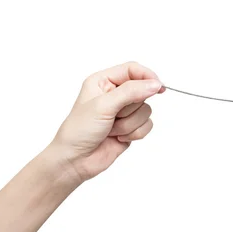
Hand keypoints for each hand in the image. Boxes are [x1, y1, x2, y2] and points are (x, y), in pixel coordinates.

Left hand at [49, 62, 164, 182]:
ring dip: (130, 123)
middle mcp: (115, 94)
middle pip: (142, 91)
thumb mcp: (104, 105)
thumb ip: (131, 92)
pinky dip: (135, 133)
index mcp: (104, 81)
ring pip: (146, 110)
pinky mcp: (130, 127)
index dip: (147, 76)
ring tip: (112, 130)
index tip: (158, 87)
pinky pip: (147, 125)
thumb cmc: (79, 131)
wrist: (74, 161)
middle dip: (131, 108)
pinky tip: (118, 138)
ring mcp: (123, 111)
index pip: (132, 69)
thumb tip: (155, 84)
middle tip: (114, 116)